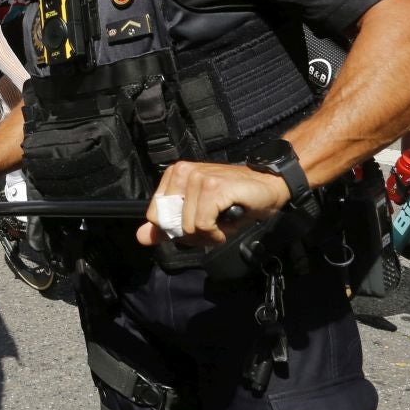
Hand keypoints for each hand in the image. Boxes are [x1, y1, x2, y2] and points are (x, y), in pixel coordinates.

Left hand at [136, 160, 285, 248]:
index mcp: (175, 175)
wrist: (269, 187)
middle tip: (213, 225)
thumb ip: (168, 225)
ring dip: (208, 234)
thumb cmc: (235, 201)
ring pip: (187, 226)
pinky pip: (202, 224)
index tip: (197, 225)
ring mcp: (198, 178)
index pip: (155, 216)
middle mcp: (183, 172)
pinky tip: (227, 224)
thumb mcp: (197, 215)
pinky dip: (216, 233)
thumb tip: (140, 237)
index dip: (176, 230)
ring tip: (222, 222)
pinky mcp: (213, 187)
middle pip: (171, 224)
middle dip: (193, 234)